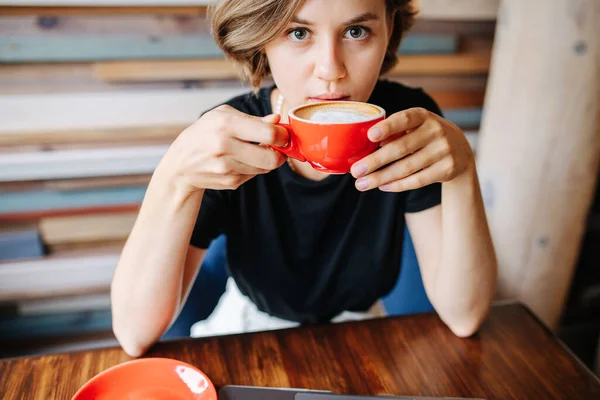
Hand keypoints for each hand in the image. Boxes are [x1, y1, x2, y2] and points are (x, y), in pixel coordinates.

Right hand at [159, 105, 287, 192]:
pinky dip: (253, 168)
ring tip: (253, 151)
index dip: (282, 135)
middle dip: (280, 153)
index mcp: (225, 124)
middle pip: (271, 157)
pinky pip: (254, 175)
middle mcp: (225, 147)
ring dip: (266, 160)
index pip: (269, 133)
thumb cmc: (204, 134)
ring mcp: (227, 168)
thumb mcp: (222, 116)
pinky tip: (239, 161)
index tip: (282, 134)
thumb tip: (276, 120)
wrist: (181, 164)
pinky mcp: (230, 182)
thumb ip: (253, 119)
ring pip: (265, 167)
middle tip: (277, 147)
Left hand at [350, 107, 473, 191]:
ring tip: (362, 184)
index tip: (370, 136)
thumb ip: (394, 133)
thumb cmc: (425, 136)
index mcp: (423, 116)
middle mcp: (436, 131)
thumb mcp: (414, 127)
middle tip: (355, 171)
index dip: (387, 127)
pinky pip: (418, 180)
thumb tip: (367, 144)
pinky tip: (382, 186)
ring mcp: (443, 150)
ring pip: (407, 168)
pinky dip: (398, 185)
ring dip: (381, 177)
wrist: (460, 150)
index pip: (405, 119)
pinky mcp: (447, 169)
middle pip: (401, 148)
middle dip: (375, 161)